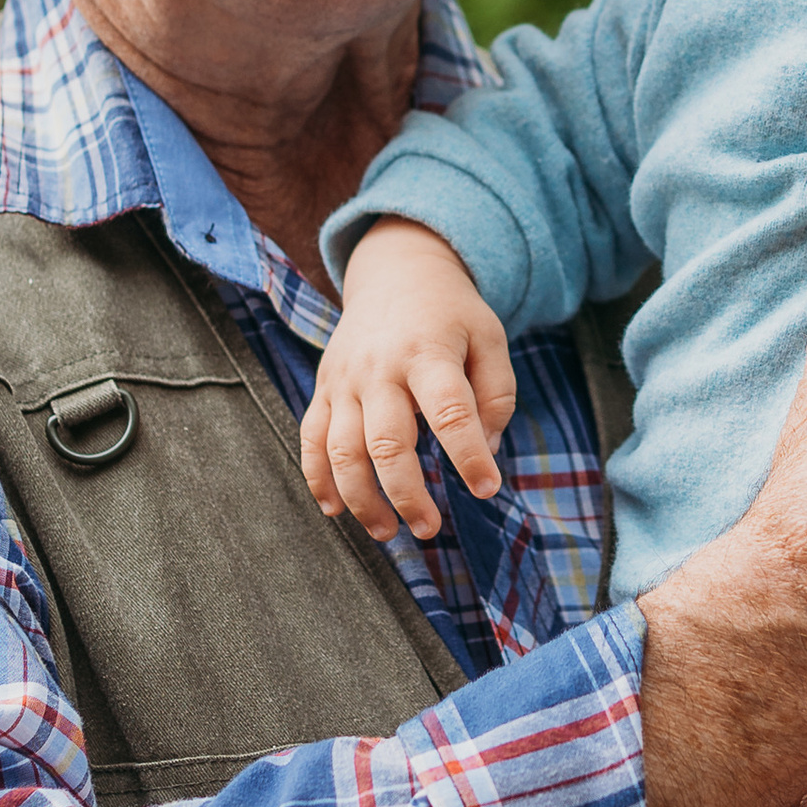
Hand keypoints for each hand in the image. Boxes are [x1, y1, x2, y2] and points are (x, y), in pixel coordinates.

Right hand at [300, 219, 515, 542]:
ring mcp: (345, 380)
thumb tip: (485, 449)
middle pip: (386, 441)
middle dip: (406, 493)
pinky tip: (336, 511)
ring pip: (342, 449)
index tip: (487, 489)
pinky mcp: (324, 389)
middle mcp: (380, 368)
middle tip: (429, 529)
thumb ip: (495, 395)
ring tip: (388, 532)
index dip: (469, 456)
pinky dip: (318, 479)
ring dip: (361, 498)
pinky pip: (311, 439)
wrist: (395, 273)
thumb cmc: (451, 316)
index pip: (450, 412)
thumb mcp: (490, 339)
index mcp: (429, 353)